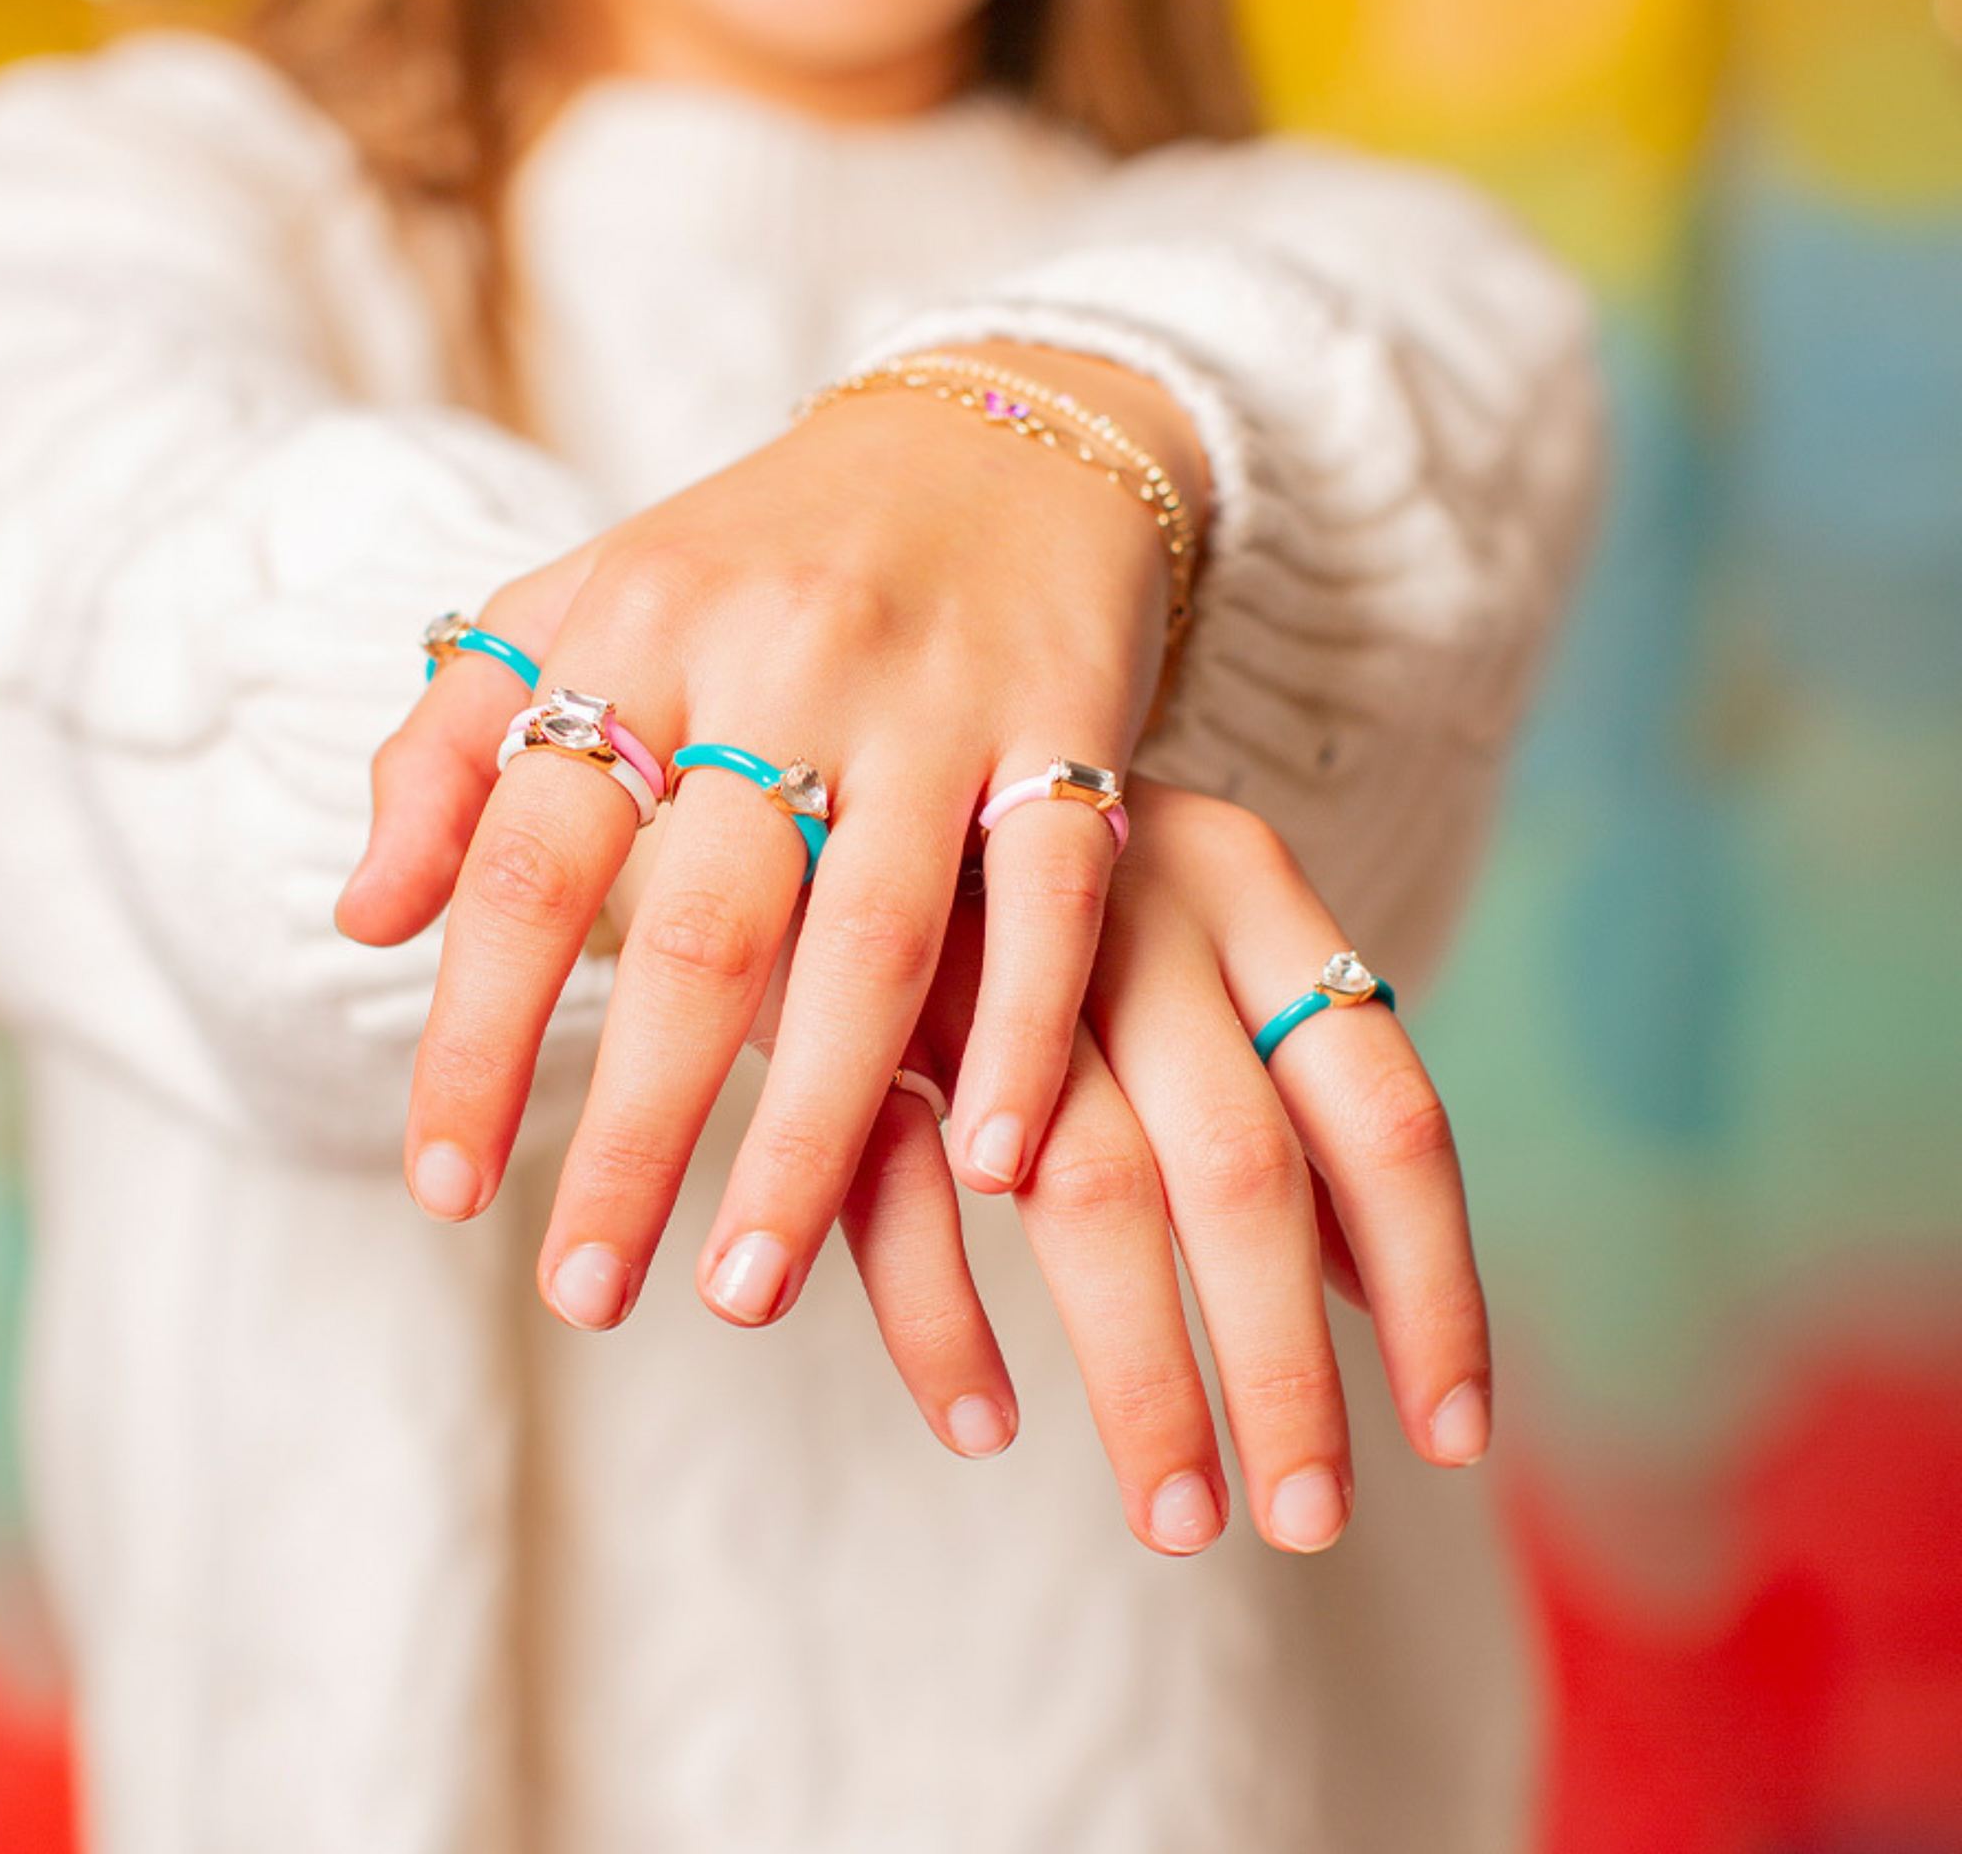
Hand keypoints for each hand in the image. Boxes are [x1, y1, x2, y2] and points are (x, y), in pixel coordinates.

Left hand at [336, 343, 1207, 1335]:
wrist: (996, 428)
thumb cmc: (764, 550)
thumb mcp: (586, 604)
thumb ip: (459, 746)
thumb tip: (362, 916)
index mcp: (638, 628)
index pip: (525, 858)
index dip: (472, 1036)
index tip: (445, 1190)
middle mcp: (780, 657)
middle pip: (697, 931)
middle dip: (634, 1133)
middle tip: (583, 1296)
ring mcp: (935, 691)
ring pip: (870, 938)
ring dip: (810, 1130)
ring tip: (745, 1286)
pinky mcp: (1071, 717)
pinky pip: (1054, 892)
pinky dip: (1025, 1028)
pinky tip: (988, 1162)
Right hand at [840, 776, 1494, 1555]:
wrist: (829, 763)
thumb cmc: (1041, 881)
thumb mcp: (1184, 940)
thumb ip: (1283, 1076)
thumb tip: (1388, 1283)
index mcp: (1245, 887)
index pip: (1382, 1107)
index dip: (1436, 1285)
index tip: (1454, 1437)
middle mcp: (1133, 910)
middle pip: (1243, 1170)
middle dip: (1286, 1368)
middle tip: (1311, 1522)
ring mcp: (987, 953)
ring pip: (1089, 1191)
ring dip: (1141, 1377)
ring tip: (1179, 1519)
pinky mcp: (849, 1002)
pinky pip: (902, 1189)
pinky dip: (942, 1319)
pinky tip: (987, 1425)